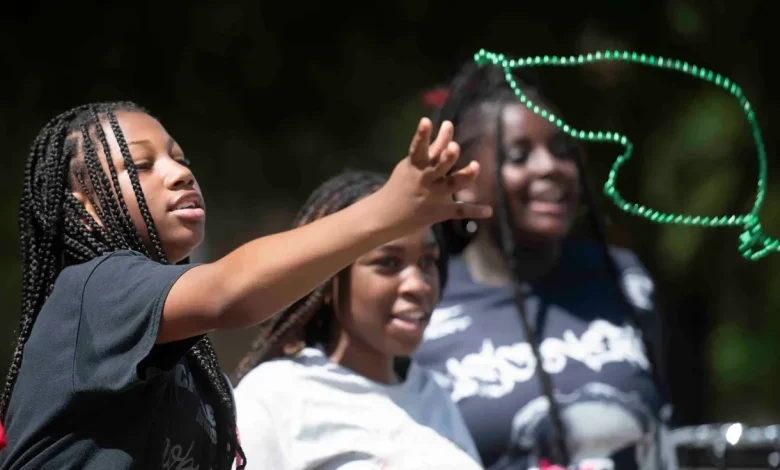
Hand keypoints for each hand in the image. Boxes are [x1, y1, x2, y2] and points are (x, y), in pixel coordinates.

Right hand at [376, 118, 491, 234]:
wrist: (385, 216)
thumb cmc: (402, 185)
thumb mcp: (413, 165)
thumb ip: (433, 148)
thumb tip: (448, 126)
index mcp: (416, 165)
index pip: (419, 147)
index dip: (422, 134)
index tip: (425, 120)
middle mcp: (425, 179)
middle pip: (439, 165)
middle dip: (446, 157)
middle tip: (454, 147)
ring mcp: (433, 196)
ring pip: (452, 184)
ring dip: (464, 175)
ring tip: (475, 166)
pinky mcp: (438, 212)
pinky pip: (458, 210)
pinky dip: (474, 211)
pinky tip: (489, 211)